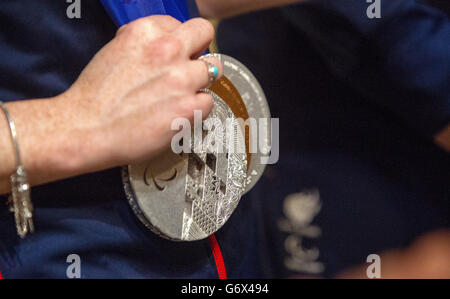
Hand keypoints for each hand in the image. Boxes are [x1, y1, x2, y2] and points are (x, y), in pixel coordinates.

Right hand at [0, 15, 221, 192]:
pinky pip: (208, 102)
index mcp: (146, 31)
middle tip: (188, 69)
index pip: (184, 24)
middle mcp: (167, 49)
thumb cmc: (96, 97)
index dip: (182, 41)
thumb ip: (146, 43)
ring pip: (212, 70)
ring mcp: (182, 79)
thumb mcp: (116, 50)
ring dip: (199, 82)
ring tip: (181, 97)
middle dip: (199, 50)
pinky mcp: (189, 108)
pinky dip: (197, 109)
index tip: (177, 54)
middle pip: (204, 35)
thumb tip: (167, 44)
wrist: (85, 130)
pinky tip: (179, 115)